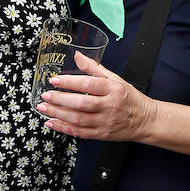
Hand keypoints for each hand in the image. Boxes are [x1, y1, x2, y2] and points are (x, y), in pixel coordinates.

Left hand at [36, 49, 157, 141]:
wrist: (145, 120)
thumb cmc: (128, 98)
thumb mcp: (115, 79)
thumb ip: (94, 68)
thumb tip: (77, 55)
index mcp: (113, 89)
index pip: (89, 84)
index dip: (70, 82)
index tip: (54, 80)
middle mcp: (109, 106)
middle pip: (81, 103)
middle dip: (60, 99)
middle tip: (45, 95)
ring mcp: (105, 122)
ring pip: (78, 120)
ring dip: (58, 114)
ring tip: (44, 107)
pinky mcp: (102, 134)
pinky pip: (80, 133)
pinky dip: (64, 128)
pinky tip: (52, 122)